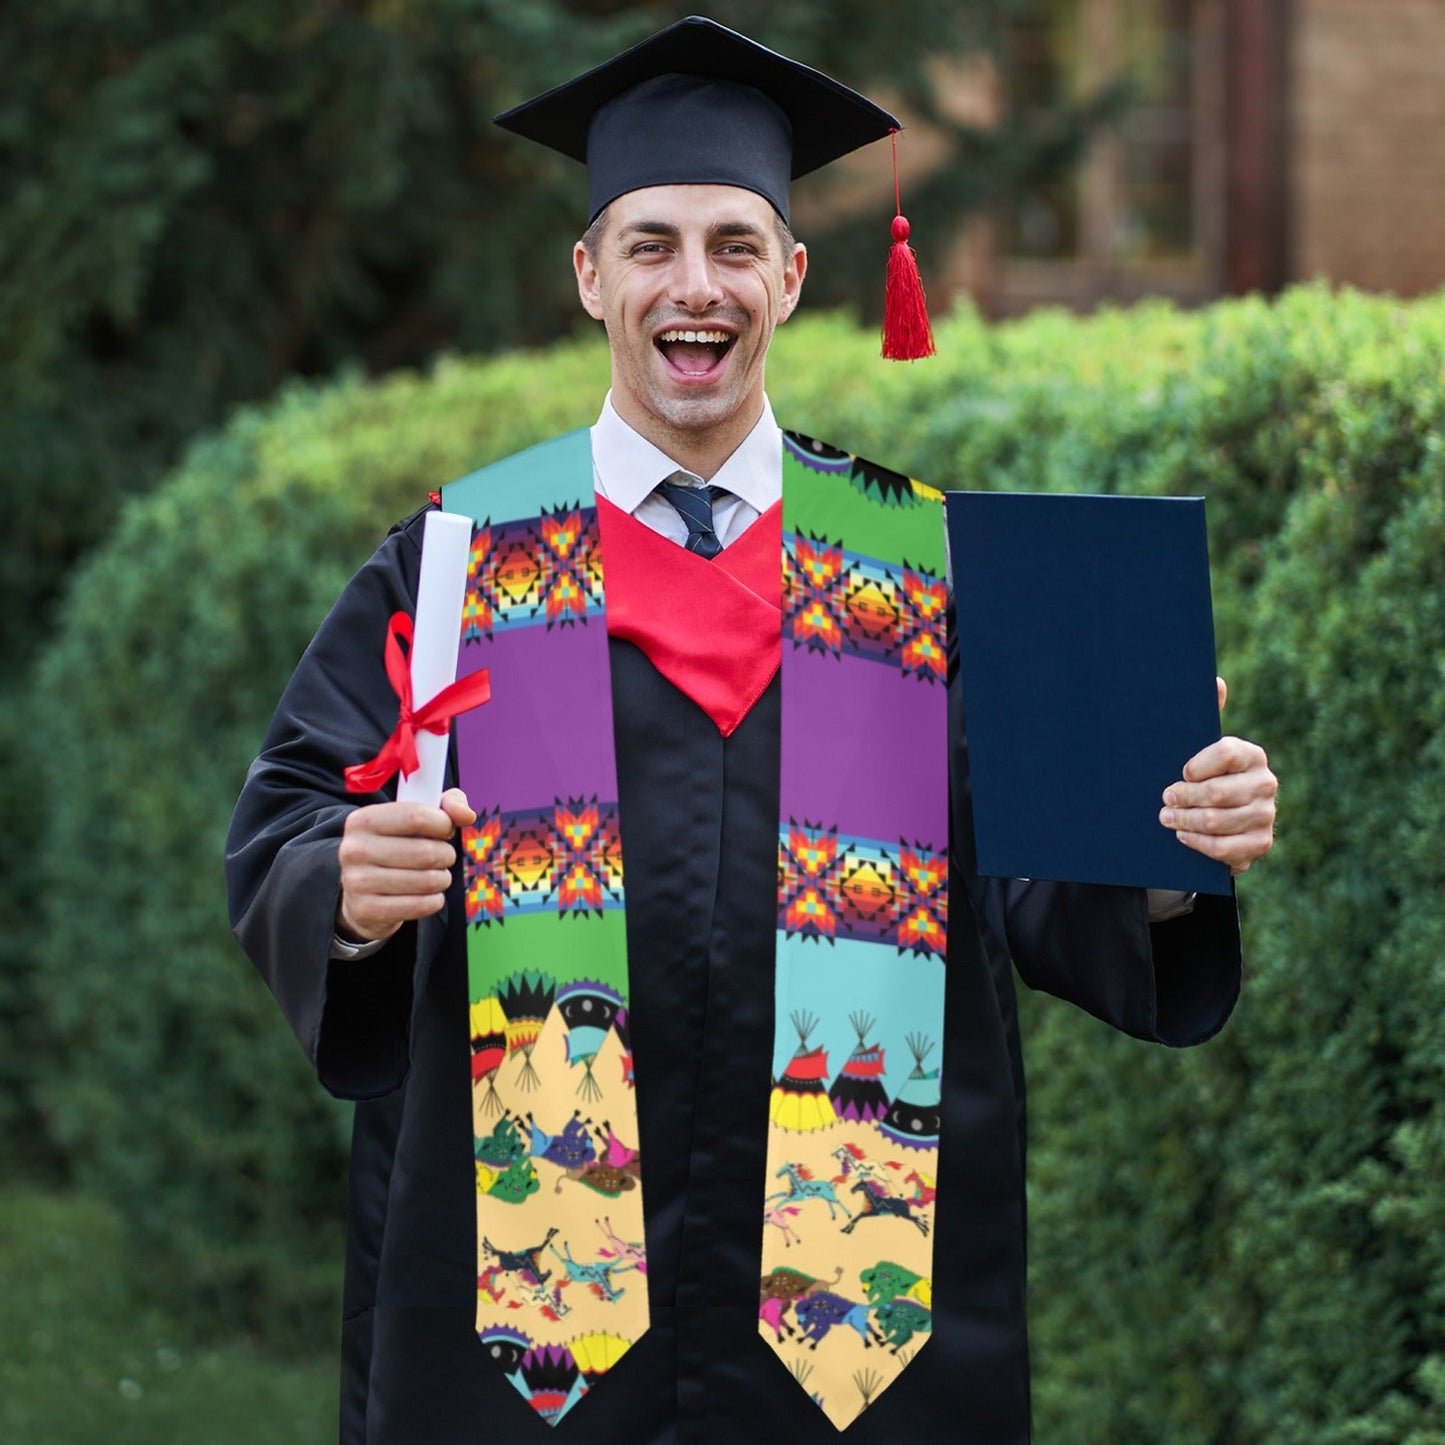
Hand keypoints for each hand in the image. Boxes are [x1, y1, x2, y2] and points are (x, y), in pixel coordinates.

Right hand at [336, 788, 476, 942]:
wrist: (362, 892)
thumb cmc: (397, 846)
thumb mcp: (416, 817)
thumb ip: (447, 805)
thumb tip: (467, 815)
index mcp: (363, 820)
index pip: (417, 816)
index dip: (443, 824)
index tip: (446, 830)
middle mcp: (354, 849)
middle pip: (426, 852)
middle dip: (446, 855)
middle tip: (443, 857)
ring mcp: (357, 882)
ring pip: (427, 881)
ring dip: (442, 879)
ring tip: (436, 876)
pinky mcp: (367, 910)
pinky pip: (421, 905)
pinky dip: (434, 901)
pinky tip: (428, 895)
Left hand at [1159, 678, 1276, 873]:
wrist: (1217, 820)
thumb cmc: (1202, 777)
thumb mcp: (1199, 748)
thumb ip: (1206, 715)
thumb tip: (1216, 681)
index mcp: (1251, 755)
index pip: (1225, 753)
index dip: (1197, 765)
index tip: (1180, 772)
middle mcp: (1265, 783)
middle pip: (1218, 793)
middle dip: (1183, 797)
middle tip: (1164, 799)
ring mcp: (1266, 815)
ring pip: (1217, 821)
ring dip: (1185, 821)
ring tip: (1166, 818)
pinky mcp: (1260, 843)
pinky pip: (1225, 848)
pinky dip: (1199, 843)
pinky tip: (1183, 836)